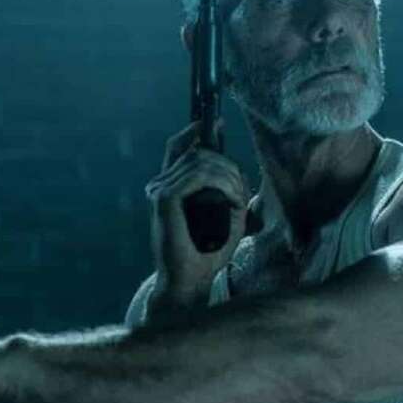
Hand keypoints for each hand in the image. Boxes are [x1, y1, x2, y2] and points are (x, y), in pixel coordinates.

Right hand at [145, 120, 249, 302]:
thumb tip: (231, 163)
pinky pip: (197, 176)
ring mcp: (159, 191)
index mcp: (168, 187)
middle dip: (228, 165)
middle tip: (242, 191)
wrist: (190, 281)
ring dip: (229, 176)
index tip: (216, 122)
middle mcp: (159, 185)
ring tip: (239, 200)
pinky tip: (233, 200)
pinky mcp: (164, 200)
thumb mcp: (222, 214)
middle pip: (198, 153)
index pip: (178, 147)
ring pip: (201, 162)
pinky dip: (222, 184)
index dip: (195, 131)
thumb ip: (224, 189)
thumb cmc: (207, 252)